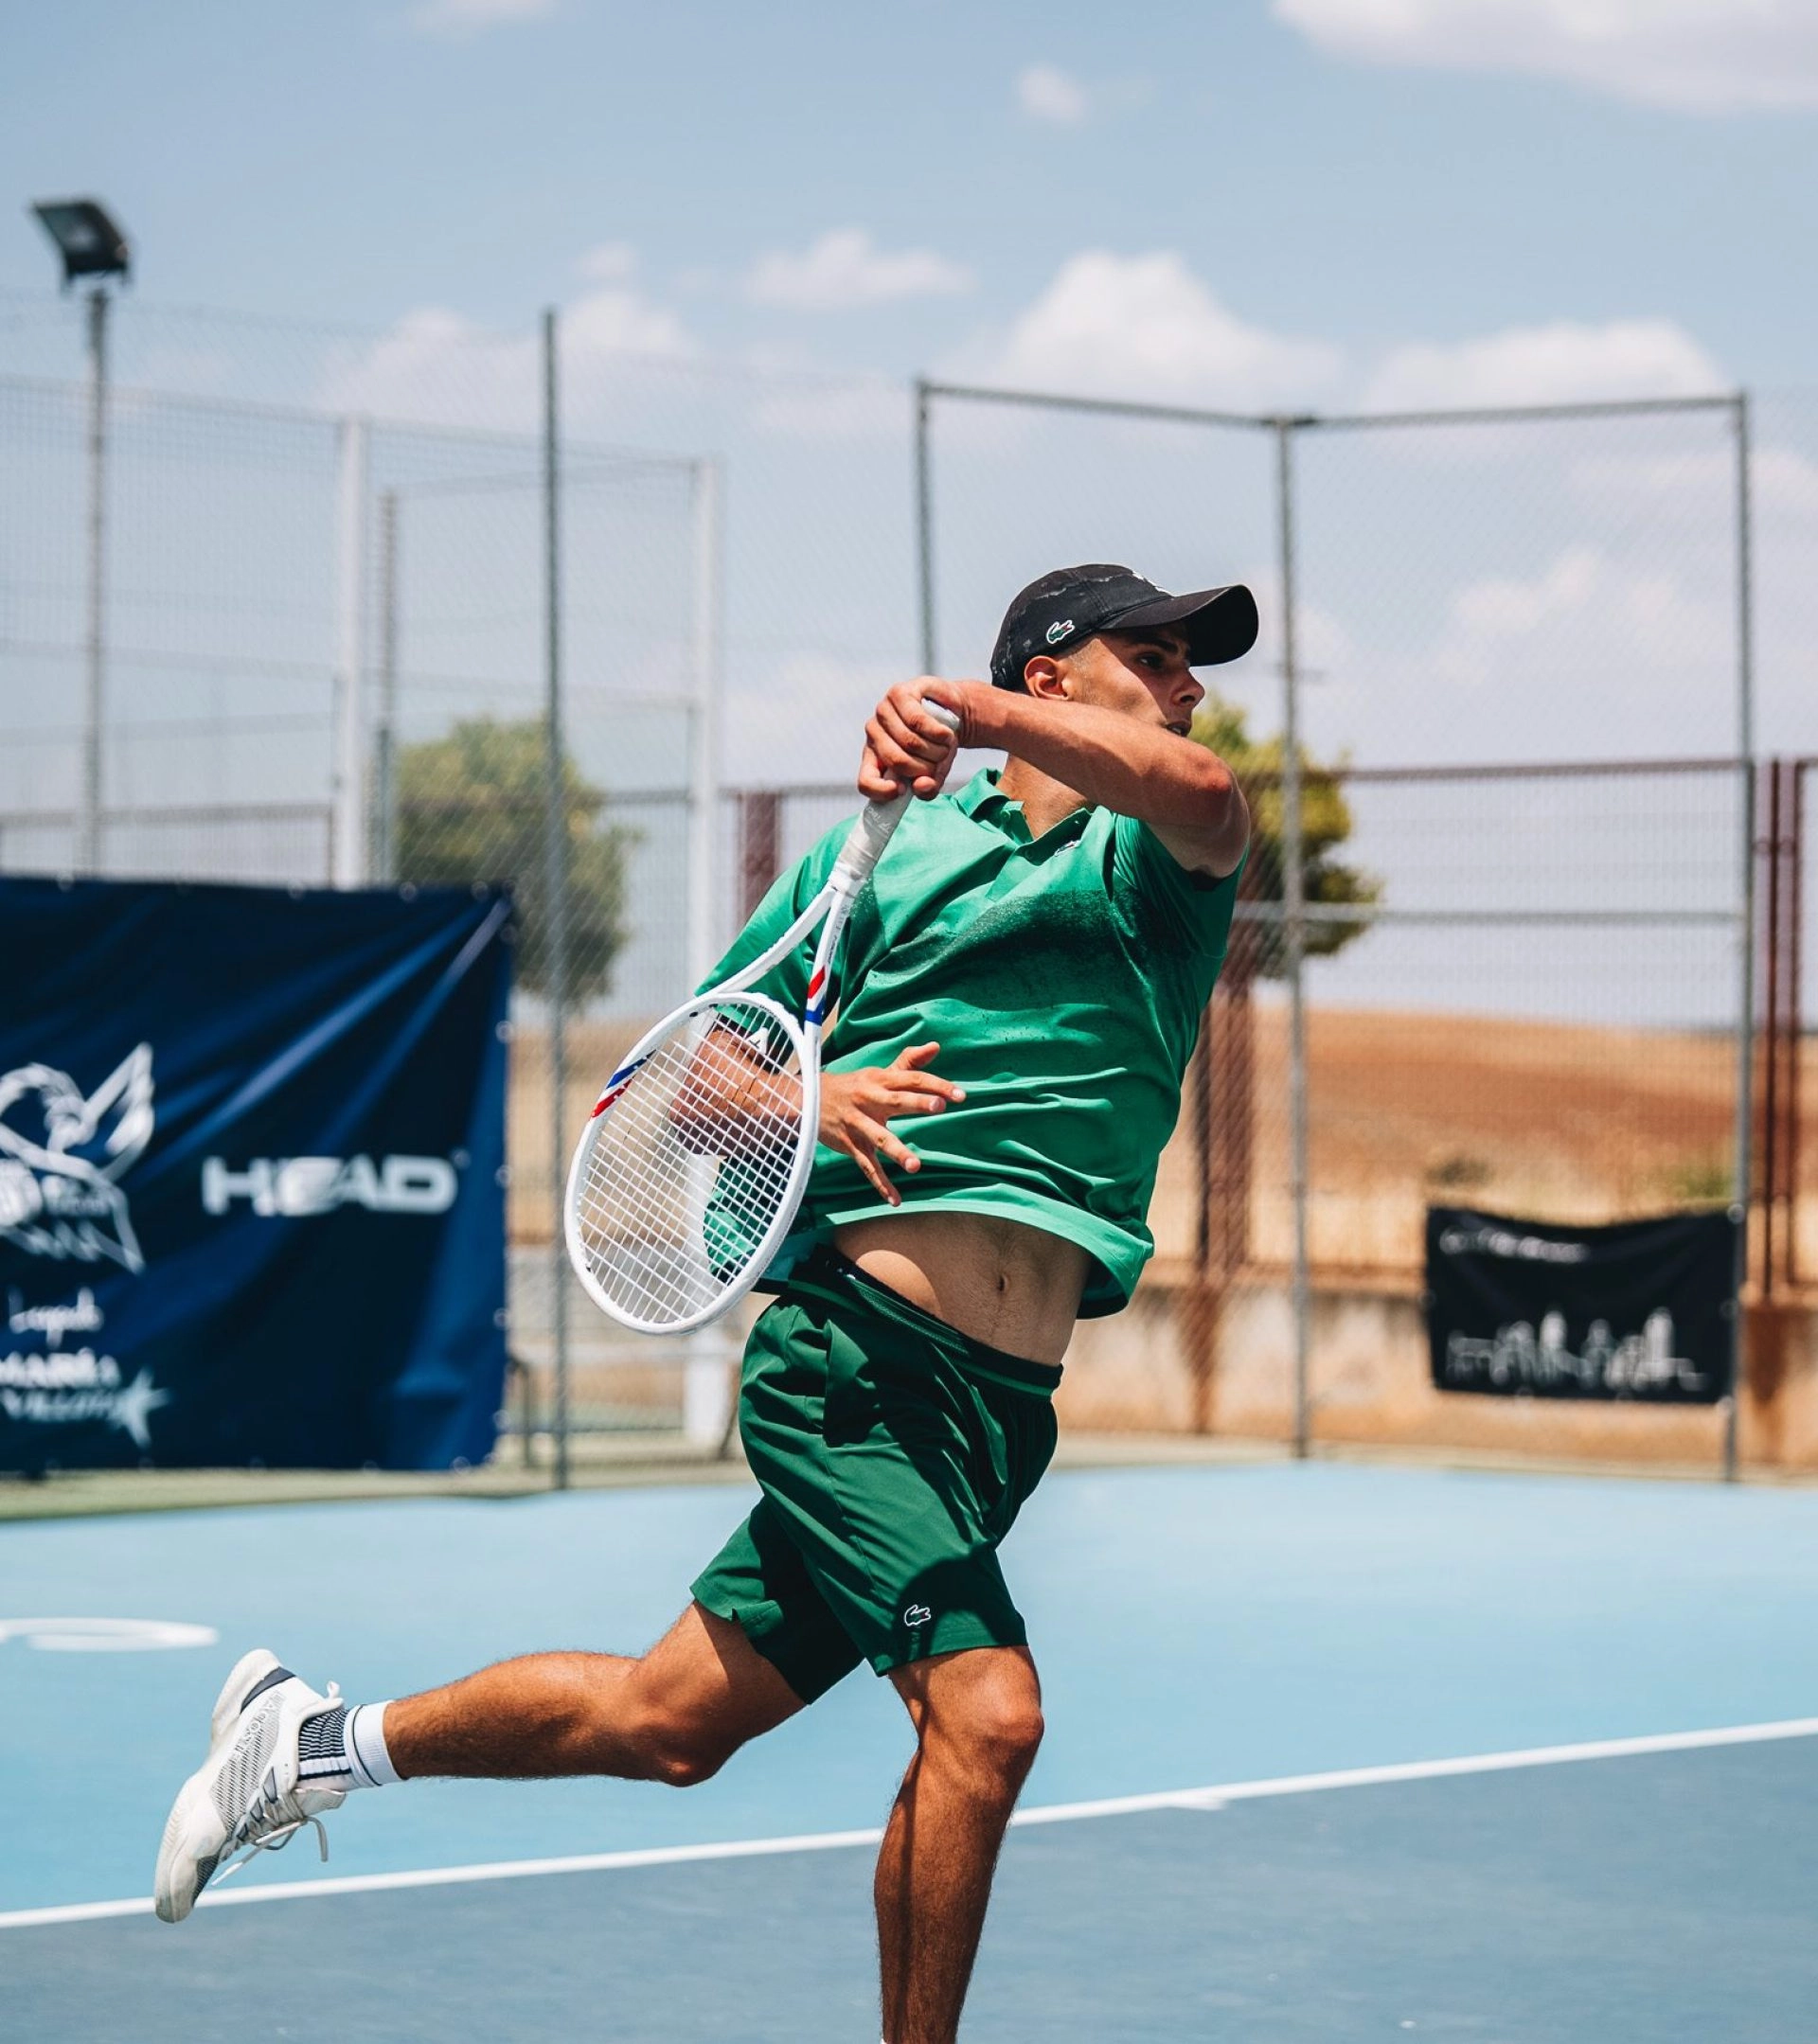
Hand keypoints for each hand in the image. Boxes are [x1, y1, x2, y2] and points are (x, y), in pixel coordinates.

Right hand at [818, 1042, 964, 1205]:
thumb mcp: (879, 1072)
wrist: (808, 1100)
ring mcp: (858, 1125)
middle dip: (916, 1103)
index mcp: (880, 1080)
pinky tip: (896, 1200)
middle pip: (896, 1101)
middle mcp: (870, 1100)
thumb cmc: (855, 1086)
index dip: (936, 1085)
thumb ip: (909, 1062)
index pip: (912, 1079)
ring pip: (878, 1138)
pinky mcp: (850, 1146)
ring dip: (896, 1152)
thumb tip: (936, 1046)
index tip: (961, 1095)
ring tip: (915, 1166)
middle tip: (939, 1106)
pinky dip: (880, 1184)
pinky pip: (866, 1167)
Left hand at [857, 679, 973, 800]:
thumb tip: (921, 787)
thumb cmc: (938, 745)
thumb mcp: (936, 772)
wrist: (954, 713)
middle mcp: (874, 734)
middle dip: (925, 767)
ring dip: (938, 750)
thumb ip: (927, 788)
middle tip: (938, 761)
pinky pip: (918, 722)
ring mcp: (883, 712)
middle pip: (897, 761)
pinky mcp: (898, 694)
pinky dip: (939, 733)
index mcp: (875, 758)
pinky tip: (945, 733)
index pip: (865, 781)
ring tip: (945, 745)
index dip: (881, 790)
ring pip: (910, 742)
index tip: (902, 790)